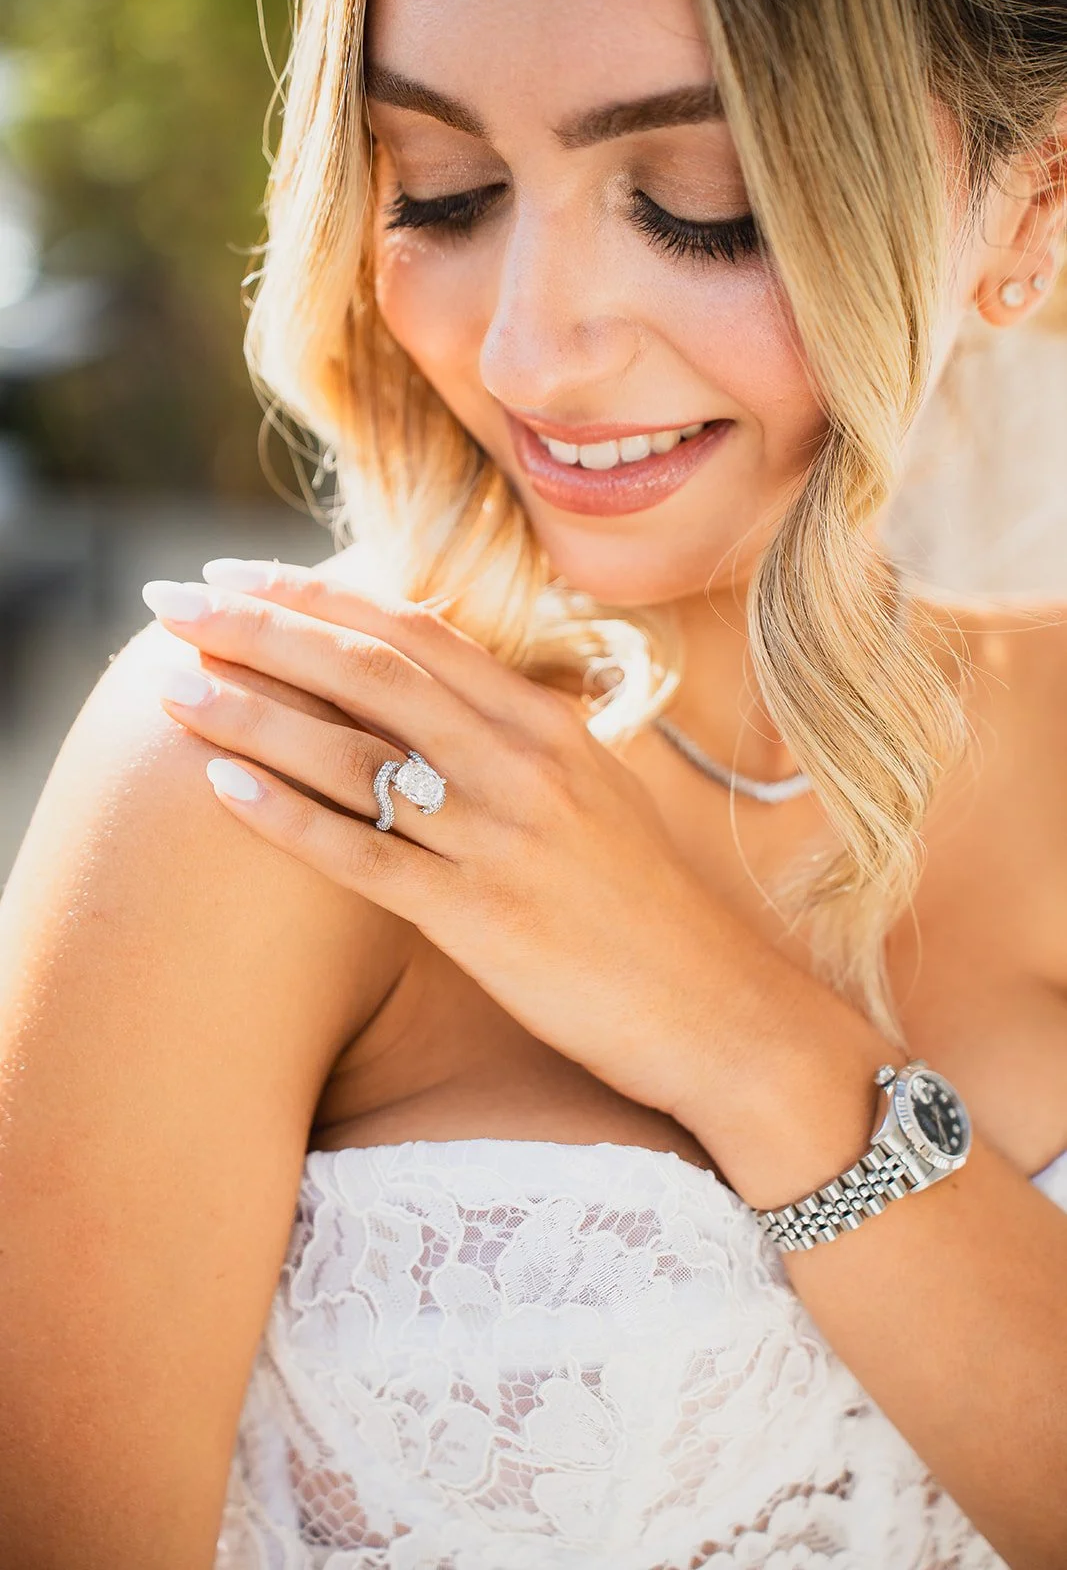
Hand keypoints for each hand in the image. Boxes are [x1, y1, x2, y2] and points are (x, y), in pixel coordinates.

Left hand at [141, 559, 725, 1119]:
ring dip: (250, 714)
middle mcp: (522, 764)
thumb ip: (520, 737)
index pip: (414, 629)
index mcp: (548, 722)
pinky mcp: (481, 920)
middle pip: (369, 670)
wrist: (719, 1010)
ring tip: (166, 686)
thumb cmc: (648, 906)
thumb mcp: (596, 793)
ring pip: (352, 755)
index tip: (233, 573)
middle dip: (258, 627)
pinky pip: (363, 858)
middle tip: (167, 603)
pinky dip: (285, 819)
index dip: (314, 594)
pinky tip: (217, 789)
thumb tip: (448, 697)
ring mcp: (501, 839)